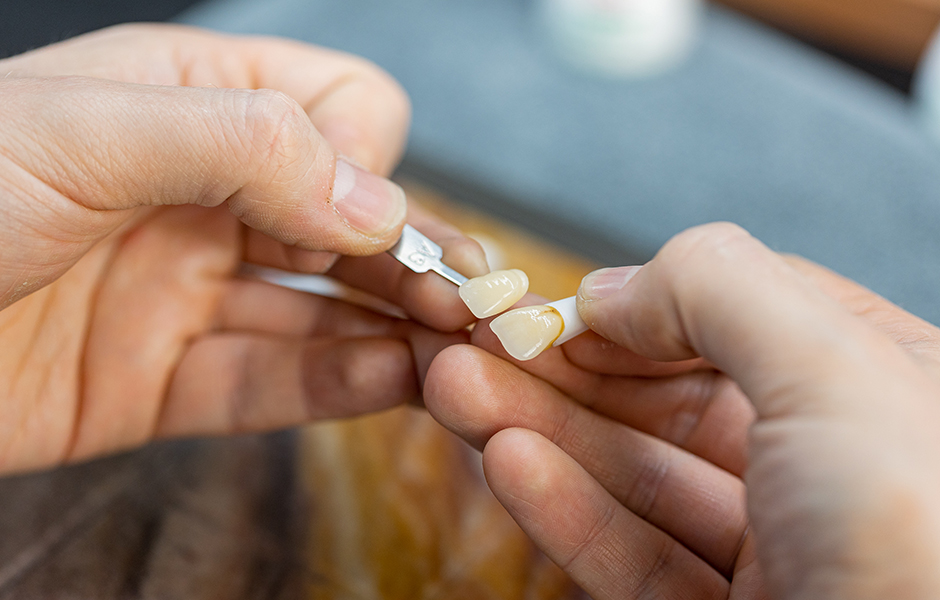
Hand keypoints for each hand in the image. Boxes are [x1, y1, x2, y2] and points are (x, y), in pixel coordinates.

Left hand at [0, 25, 488, 472]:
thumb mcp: (89, 129)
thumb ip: (245, 143)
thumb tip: (376, 199)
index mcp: (194, 106)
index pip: (339, 115)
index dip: (363, 159)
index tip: (362, 207)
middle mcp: (204, 197)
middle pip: (350, 224)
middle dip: (419, 258)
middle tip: (480, 302)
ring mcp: (188, 291)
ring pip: (324, 310)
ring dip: (399, 329)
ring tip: (461, 353)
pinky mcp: (162, 382)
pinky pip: (271, 383)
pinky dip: (340, 386)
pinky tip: (399, 385)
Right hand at [425, 223, 939, 599]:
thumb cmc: (928, 549)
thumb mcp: (833, 370)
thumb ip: (719, 292)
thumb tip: (614, 289)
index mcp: (882, 388)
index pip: (735, 319)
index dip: (634, 308)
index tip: (550, 306)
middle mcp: (832, 469)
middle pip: (666, 400)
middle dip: (561, 369)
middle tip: (475, 346)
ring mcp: (780, 552)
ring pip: (638, 477)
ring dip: (542, 431)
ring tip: (457, 391)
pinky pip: (636, 558)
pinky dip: (567, 508)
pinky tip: (509, 462)